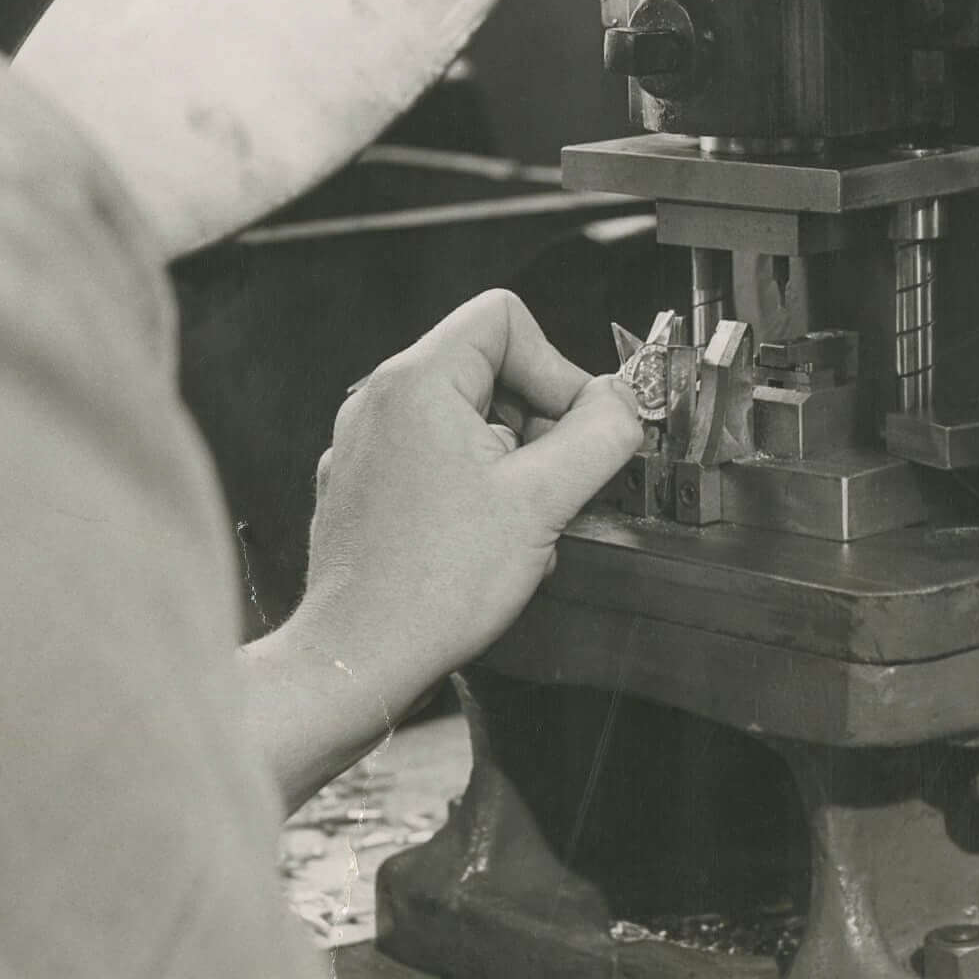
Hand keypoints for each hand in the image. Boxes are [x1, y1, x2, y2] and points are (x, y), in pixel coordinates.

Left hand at [293, 290, 640, 722]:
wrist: (357, 659)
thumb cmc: (431, 586)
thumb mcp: (542, 501)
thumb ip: (598, 436)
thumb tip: (621, 403)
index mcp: (416, 382)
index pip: (504, 318)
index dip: (554, 366)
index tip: (572, 426)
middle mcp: (380, 401)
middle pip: (487, 367)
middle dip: (534, 420)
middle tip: (550, 482)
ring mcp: (365, 444)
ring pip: (464, 418)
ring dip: (508, 461)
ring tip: (516, 522)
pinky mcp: (363, 486)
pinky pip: (434, 458)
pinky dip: (470, 487)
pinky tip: (481, 541)